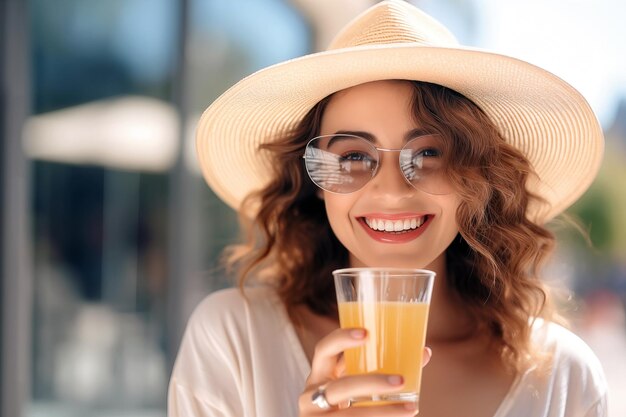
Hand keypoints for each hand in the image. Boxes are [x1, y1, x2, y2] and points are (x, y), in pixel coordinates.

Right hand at [298, 328, 430, 415]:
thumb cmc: (345, 403)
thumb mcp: (355, 385)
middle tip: (401, 380)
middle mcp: (311, 395)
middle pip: (339, 387)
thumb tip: (423, 352)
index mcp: (319, 374)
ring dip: (381, 412)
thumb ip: (378, 370)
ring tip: (411, 408)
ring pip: (349, 415)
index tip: (366, 333)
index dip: (341, 339)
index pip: (324, 349)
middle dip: (371, 383)